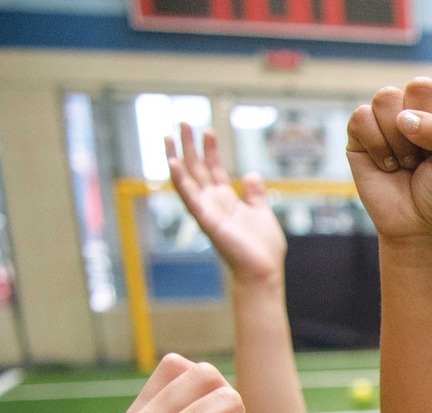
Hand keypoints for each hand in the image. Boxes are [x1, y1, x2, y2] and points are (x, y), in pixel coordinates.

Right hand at [166, 124, 285, 283]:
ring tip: (169, 134)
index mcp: (226, 200)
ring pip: (187, 178)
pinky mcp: (206, 220)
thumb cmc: (263, 248)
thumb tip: (252, 173)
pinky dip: (180, 180)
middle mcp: (213, 202)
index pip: (213, 169)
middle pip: (197, 168)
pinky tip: (173, 162)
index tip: (208, 130)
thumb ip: (255, 193)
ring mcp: (207, 210)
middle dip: (190, 145)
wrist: (263, 271)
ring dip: (177, 156)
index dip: (210, 149)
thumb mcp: (261, 213)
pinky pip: (189, 197)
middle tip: (182, 121)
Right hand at [345, 76, 431, 251]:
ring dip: (401, 141)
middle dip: (427, 129)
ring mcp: (391, 119)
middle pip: (420, 86)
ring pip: (386, 98)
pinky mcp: (362, 133)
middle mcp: (422, 110)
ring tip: (409, 164)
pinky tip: (389, 167)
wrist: (423, 231)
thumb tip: (404, 118)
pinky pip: (362, 118)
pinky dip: (378, 148)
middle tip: (429, 158)